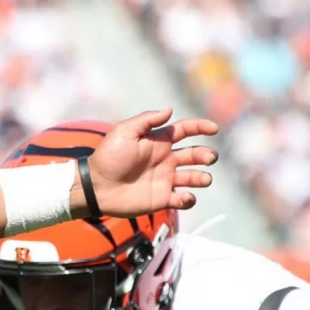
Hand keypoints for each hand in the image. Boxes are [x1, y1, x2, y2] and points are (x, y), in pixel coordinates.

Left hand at [79, 107, 218, 217]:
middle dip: (207, 155)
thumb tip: (169, 109)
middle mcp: (165, 160)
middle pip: (195, 155)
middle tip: (209, 158)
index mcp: (158, 142)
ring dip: (203, 178)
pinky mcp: (161, 199)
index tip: (214, 128)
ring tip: (203, 179)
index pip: (185, 130)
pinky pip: (183, 200)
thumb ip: (147, 120)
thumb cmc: (108, 157)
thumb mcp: (125, 132)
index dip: (201, 127)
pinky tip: (184, 196)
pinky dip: (189, 199)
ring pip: (193, 177)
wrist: (96, 187)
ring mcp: (165, 180)